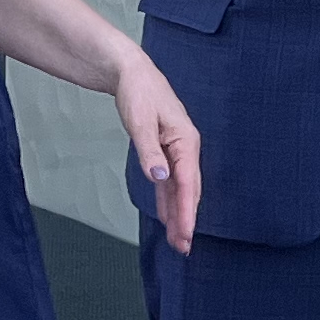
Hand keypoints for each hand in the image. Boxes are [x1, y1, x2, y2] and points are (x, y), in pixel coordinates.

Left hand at [114, 51, 202, 254]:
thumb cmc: (138, 92)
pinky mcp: (164, 151)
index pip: (188, 183)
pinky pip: (169, 182)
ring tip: (178, 241)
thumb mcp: (140, 121)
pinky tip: (167, 216)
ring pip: (180, 189)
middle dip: (186, 219)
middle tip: (183, 247)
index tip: (185, 235)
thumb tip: (160, 179)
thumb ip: (149, 152)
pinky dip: (168, 200)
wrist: (131, 72)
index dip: (187, 211)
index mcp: (185, 141)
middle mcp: (185, 148)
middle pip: (188, 190)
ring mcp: (176, 151)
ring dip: (178, 214)